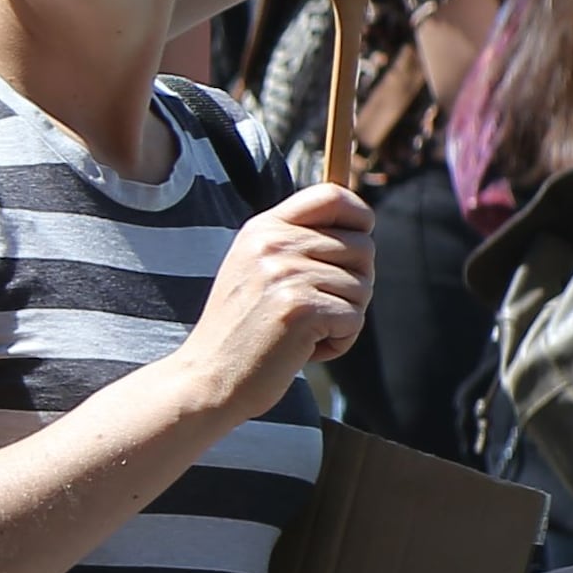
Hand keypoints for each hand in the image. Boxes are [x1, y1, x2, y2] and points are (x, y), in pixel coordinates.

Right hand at [162, 185, 372, 426]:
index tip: (355, 243)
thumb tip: (361, 229)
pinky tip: (303, 350)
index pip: (331, 195)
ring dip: (345, 318)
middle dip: (354, 283)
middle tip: (315, 309)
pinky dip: (339, 342)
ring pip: (363, 287)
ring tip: (302, 332)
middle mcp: (273, 243)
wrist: (209, 377)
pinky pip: (355, 319)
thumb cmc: (243, 330)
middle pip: (362, 247)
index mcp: (263, 229)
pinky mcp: (301, 308)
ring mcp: (286, 274)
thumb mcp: (259, 271)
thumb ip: (298, 244)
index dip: (359, 216)